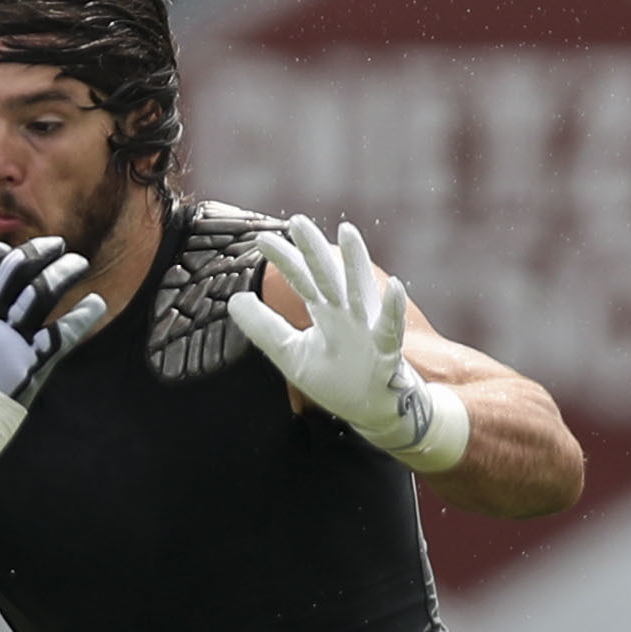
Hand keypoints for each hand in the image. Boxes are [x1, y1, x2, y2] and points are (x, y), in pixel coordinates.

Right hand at [0, 237, 110, 491]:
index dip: (0, 252)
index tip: (11, 252)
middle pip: (17, 269)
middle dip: (40, 251)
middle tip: (57, 246)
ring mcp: (8, 340)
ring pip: (43, 292)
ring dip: (65, 272)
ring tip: (79, 264)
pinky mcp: (29, 367)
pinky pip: (63, 334)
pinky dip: (82, 316)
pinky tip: (96, 304)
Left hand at [226, 216, 467, 470]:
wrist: (374, 411)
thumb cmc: (337, 380)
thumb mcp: (291, 355)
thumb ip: (265, 329)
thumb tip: (234, 300)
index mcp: (326, 312)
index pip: (302, 279)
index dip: (285, 259)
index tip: (261, 239)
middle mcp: (347, 314)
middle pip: (328, 276)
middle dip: (314, 250)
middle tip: (297, 220)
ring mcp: (368, 329)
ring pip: (360, 291)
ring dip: (356, 262)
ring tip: (348, 231)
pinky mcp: (387, 351)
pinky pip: (390, 328)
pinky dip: (393, 308)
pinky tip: (396, 285)